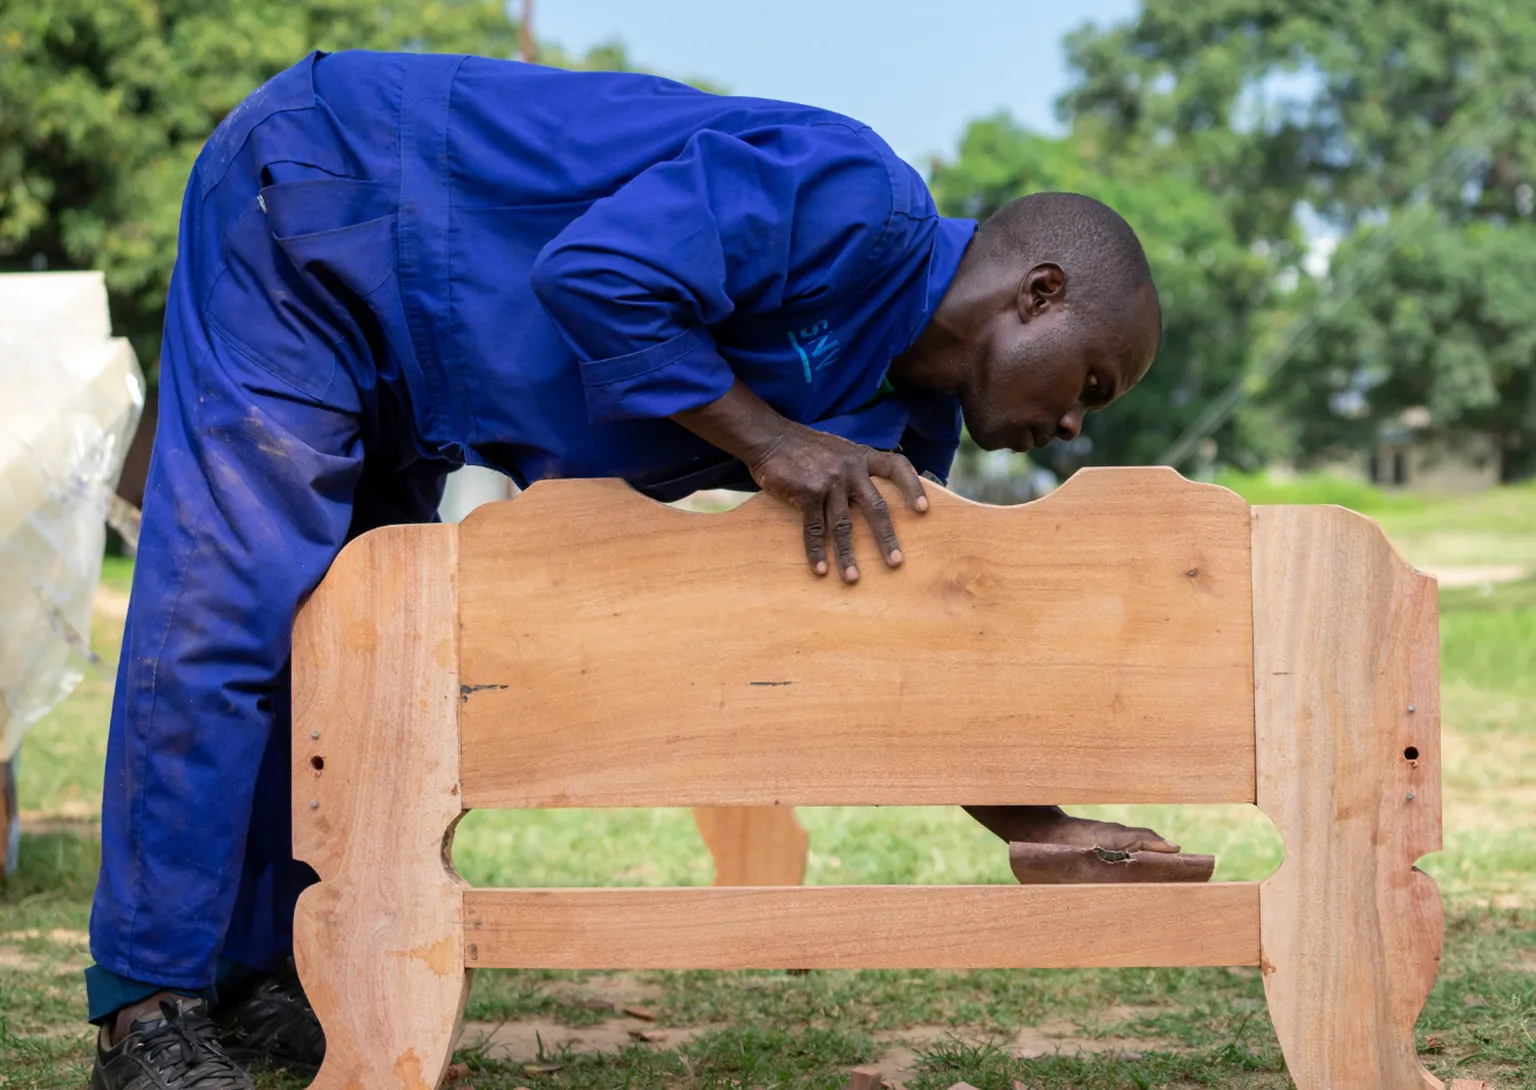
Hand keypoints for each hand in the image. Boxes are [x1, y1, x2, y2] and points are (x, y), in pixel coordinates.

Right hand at [747, 423, 927, 582]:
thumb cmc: (804, 447)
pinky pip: (814, 528)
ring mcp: (830, 481)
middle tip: (895, 562)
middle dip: (886, 538)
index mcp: (862, 457)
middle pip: (876, 507)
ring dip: (847, 555)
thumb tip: (871, 494)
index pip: (897, 467)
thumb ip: (856, 467)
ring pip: (843, 525)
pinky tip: (820, 569)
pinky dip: (817, 551)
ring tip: (853, 578)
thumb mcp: (838, 450)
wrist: (770, 438)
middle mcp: (850, 469)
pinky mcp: (808, 492)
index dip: (912, 487)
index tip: (923, 510)